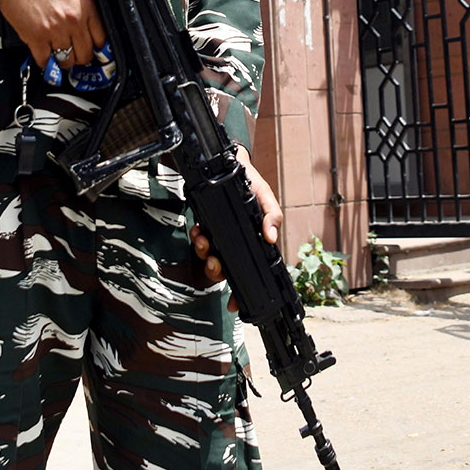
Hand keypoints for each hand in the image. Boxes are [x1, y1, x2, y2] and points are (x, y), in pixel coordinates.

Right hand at [0, 0, 105, 67]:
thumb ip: (83, 5)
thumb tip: (88, 23)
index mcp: (86, 6)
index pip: (101, 39)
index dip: (96, 47)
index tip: (92, 49)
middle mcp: (73, 20)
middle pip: (85, 54)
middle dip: (80, 56)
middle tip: (74, 53)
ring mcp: (55, 30)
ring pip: (66, 61)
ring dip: (62, 60)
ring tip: (58, 54)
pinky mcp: (36, 37)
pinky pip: (45, 60)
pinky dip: (44, 61)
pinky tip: (43, 54)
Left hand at [191, 146, 281, 313]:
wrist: (233, 164)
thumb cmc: (253, 184)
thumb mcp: (267, 198)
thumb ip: (272, 216)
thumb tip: (270, 238)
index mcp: (251, 243)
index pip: (248, 272)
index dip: (241, 292)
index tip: (235, 305)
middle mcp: (234, 244)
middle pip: (224, 271)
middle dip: (216, 271)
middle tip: (215, 263)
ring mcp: (219, 236)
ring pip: (209, 258)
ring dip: (204, 255)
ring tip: (204, 242)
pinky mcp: (206, 226)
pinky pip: (200, 240)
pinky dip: (197, 238)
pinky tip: (198, 230)